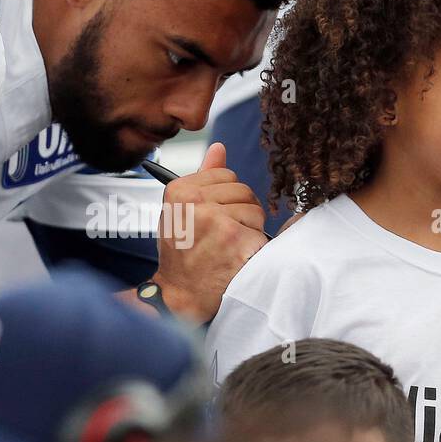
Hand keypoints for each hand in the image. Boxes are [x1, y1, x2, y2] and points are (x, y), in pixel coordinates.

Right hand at [151, 142, 266, 322]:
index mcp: (180, 190)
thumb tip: (219, 148)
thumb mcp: (182, 211)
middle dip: (241, 214)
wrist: (180, 293)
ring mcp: (214, 219)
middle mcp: (194, 201)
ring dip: (249, 231)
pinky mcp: (234, 238)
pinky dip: (253, 248)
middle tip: (221, 237)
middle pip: (244, 191)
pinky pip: (260, 232)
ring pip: (255, 211)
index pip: (227, 175)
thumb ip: (202, 177)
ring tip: (227, 248)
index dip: (227, 198)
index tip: (212, 219)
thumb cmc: (182, 252)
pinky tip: (235, 258)